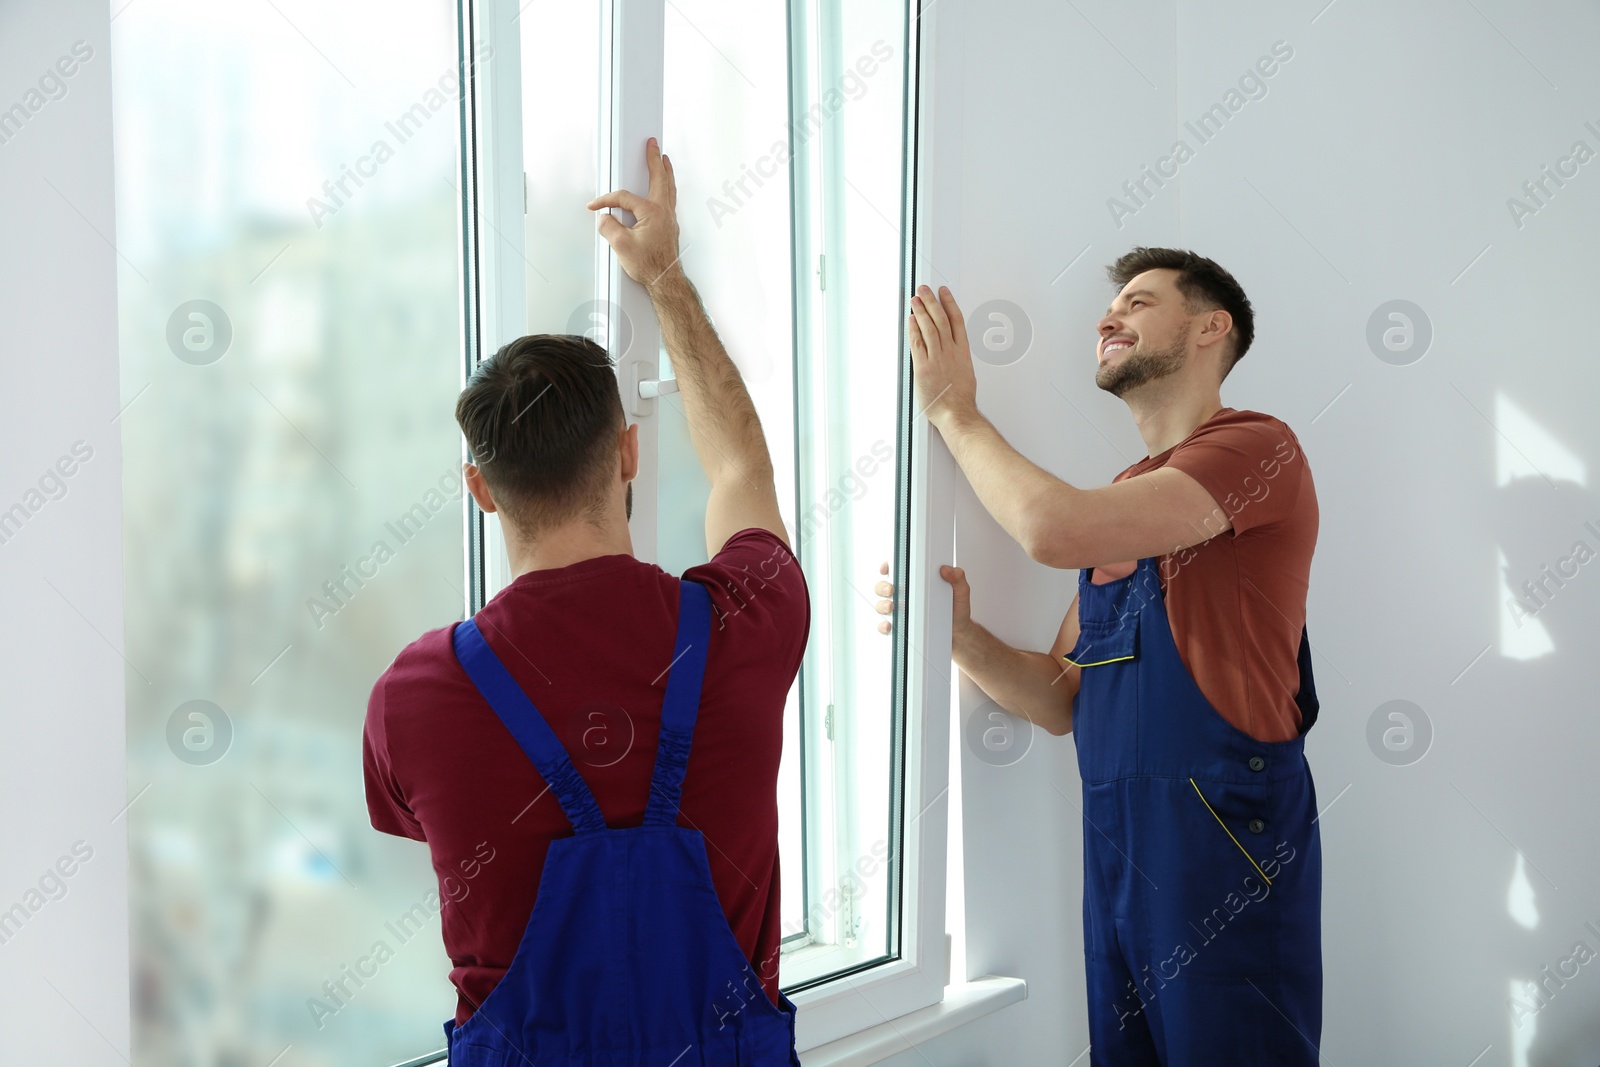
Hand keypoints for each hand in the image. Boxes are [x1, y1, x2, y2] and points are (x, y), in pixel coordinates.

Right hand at [588, 137, 681, 289]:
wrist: (665, 280)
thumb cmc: (649, 265)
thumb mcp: (621, 245)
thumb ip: (609, 227)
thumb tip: (605, 218)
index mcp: (652, 212)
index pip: (624, 198)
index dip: (606, 200)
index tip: (595, 207)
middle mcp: (664, 211)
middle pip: (659, 178)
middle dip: (654, 159)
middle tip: (653, 144)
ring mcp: (669, 218)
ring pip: (669, 187)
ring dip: (665, 171)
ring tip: (663, 159)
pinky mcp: (670, 226)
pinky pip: (669, 199)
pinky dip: (667, 187)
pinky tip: (664, 188)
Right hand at [873, 560, 971, 649]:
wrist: (959, 634)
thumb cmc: (956, 611)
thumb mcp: (961, 592)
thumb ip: (957, 578)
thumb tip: (947, 569)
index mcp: (917, 583)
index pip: (897, 571)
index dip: (888, 567)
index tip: (887, 567)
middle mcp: (906, 596)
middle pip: (883, 587)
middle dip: (883, 587)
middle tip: (891, 589)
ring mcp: (902, 612)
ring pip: (881, 605)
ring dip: (882, 605)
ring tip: (891, 607)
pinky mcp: (902, 627)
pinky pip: (885, 626)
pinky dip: (883, 625)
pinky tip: (889, 625)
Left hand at [907, 284, 977, 426]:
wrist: (956, 413)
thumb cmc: (960, 399)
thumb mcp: (966, 373)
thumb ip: (957, 359)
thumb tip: (951, 352)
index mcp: (962, 352)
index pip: (956, 320)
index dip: (949, 303)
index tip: (944, 292)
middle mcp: (950, 352)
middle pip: (941, 319)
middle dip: (932, 301)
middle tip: (925, 289)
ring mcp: (937, 358)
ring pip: (929, 328)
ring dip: (921, 311)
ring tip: (915, 299)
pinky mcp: (924, 367)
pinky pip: (918, 344)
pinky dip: (914, 330)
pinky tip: (911, 321)